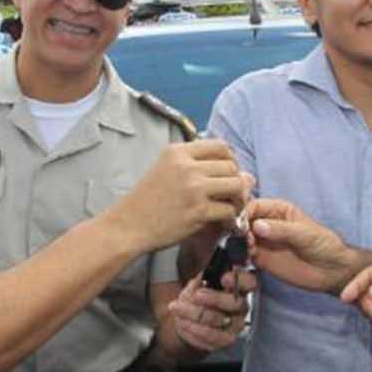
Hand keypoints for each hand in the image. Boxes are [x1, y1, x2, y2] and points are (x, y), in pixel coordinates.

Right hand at [112, 141, 249, 250]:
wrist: (128, 225)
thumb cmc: (147, 200)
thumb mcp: (166, 169)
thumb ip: (196, 165)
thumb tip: (242, 172)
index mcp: (178, 152)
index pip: (221, 146)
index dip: (230, 160)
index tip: (226, 174)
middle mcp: (186, 166)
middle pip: (231, 166)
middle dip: (237, 181)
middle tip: (231, 195)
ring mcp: (193, 188)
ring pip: (236, 185)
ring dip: (238, 198)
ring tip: (230, 207)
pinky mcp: (198, 211)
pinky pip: (230, 209)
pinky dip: (231, 217)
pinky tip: (223, 221)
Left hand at [169, 271, 251, 352]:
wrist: (187, 320)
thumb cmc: (196, 298)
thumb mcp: (197, 283)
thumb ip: (203, 278)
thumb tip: (204, 277)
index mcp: (237, 288)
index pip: (249, 282)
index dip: (240, 280)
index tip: (224, 278)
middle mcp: (241, 307)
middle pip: (235, 302)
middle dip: (214, 298)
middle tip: (196, 295)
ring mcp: (236, 325)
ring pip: (218, 319)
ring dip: (194, 313)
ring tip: (177, 308)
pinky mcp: (226, 340)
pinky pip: (210, 336)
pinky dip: (192, 328)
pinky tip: (183, 322)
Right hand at [244, 199, 360, 292]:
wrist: (332, 271)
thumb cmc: (324, 245)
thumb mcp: (304, 234)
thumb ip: (281, 230)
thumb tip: (258, 226)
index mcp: (278, 209)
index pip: (254, 205)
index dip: (244, 213)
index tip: (242, 224)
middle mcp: (267, 223)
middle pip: (243, 221)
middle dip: (239, 228)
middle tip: (245, 239)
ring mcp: (263, 241)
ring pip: (241, 238)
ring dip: (239, 243)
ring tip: (249, 249)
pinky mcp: (262, 259)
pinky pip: (245, 254)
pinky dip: (241, 256)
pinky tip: (248, 258)